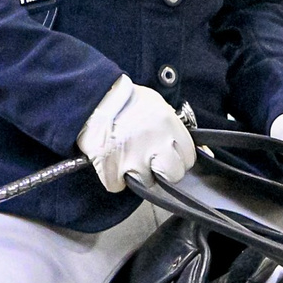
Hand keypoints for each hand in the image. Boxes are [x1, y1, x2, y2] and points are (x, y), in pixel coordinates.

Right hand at [75, 76, 195, 192]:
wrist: (93, 97)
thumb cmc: (126, 99)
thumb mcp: (157, 105)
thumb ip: (172, 126)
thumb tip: (183, 146)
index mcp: (170, 127)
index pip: (189, 158)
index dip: (179, 159)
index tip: (170, 156)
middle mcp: (156, 144)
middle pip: (173, 175)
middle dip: (164, 172)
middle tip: (152, 163)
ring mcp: (134, 159)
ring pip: (146, 183)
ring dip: (137, 174)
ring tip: (128, 158)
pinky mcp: (111, 169)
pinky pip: (117, 185)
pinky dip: (113, 179)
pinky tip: (112, 163)